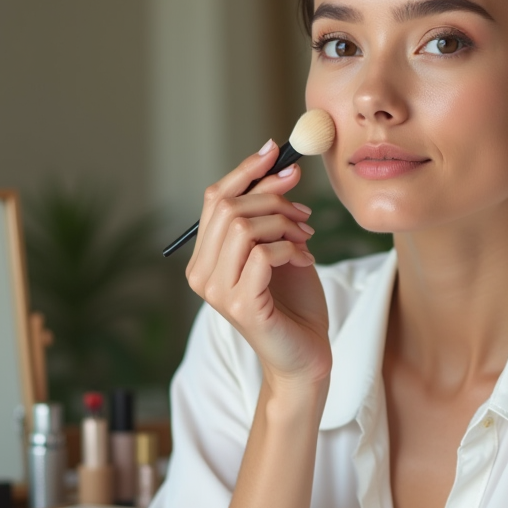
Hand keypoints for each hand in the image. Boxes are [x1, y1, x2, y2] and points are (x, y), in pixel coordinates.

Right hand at [185, 140, 331, 387]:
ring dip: (284, 224)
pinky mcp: (242, 306)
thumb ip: (270, 212)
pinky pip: (263, 254)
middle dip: (272, 198)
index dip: (244, 172)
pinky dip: (290, 248)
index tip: (274, 153)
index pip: (213, 199)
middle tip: (304, 210)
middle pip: (228, 208)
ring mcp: (217, 293)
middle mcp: (201, 275)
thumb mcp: (279, 246)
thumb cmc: (293, 303)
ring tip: (306, 238)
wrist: (305, 354)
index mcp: (204, 258)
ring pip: (244, 228)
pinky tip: (304, 260)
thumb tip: (281, 164)